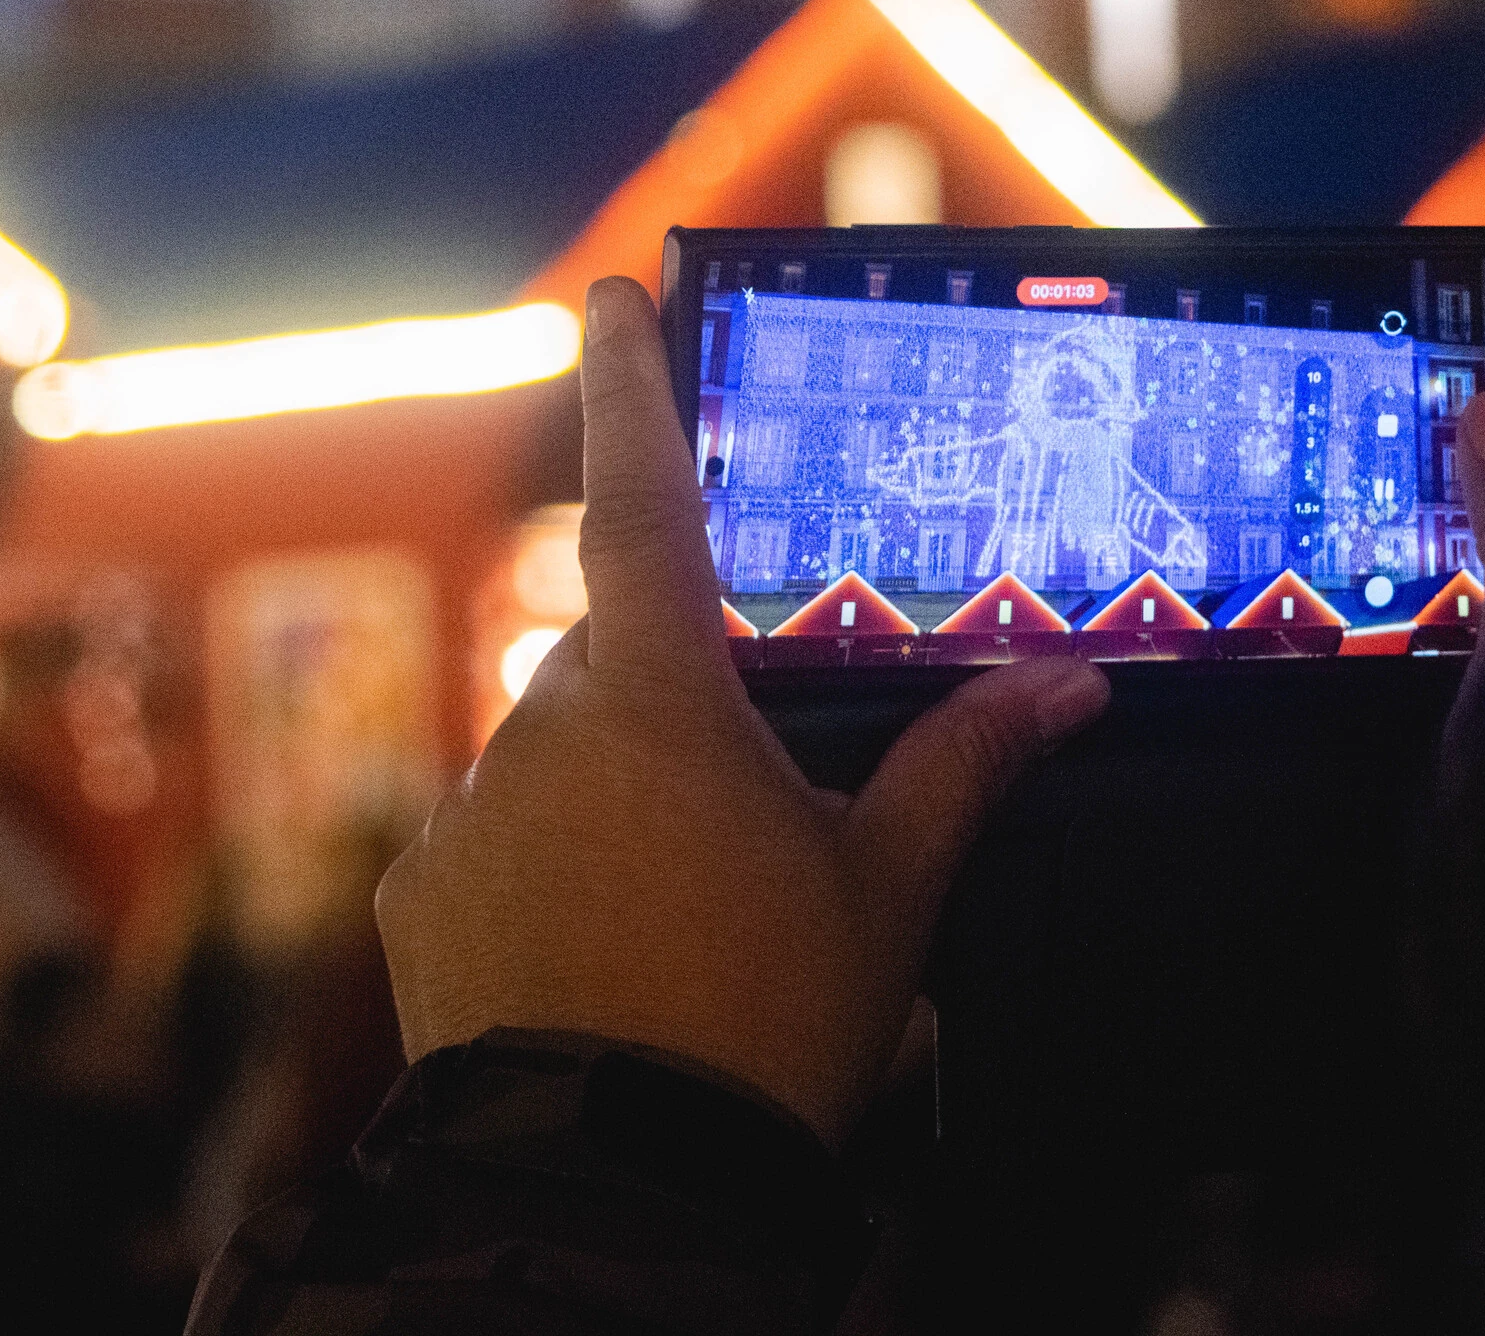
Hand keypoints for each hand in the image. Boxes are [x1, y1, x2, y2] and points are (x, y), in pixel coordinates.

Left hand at [375, 277, 1110, 1145]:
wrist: (611, 1186)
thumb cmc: (766, 1021)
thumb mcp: (888, 887)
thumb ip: (967, 763)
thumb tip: (1066, 683)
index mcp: (658, 697)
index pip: (644, 501)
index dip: (634, 390)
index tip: (613, 299)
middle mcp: (540, 725)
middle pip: (621, 664)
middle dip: (683, 710)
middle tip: (757, 814)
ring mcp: (466, 812)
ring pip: (558, 756)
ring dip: (619, 800)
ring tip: (692, 922)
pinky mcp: (419, 897)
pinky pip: (496, 842)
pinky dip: (553, 871)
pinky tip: (611, 956)